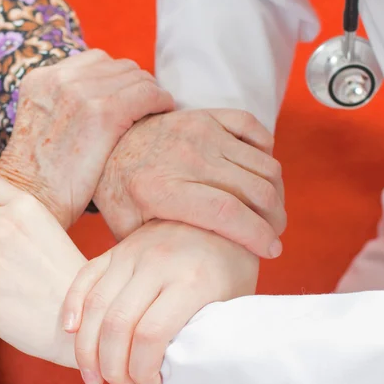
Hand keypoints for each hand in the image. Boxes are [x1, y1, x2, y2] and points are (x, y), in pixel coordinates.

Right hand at [0, 49, 173, 229]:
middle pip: (118, 65)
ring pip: (136, 77)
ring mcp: (80, 93)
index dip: (119, 78)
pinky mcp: (102, 113)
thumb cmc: (40, 177)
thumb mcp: (42, 126)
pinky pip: (146, 94)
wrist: (30, 200)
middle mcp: (60, 78)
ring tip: (158, 110)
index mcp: (42, 78)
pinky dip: (160, 100)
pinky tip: (164, 112)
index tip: (130, 96)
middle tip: (149, 104)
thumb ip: (65, 105)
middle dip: (137, 83)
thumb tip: (101, 101)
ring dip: (151, 91)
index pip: (96, 61)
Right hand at [61, 220, 258, 383]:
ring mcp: (133, 252)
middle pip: (117, 325)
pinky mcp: (118, 247)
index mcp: (192, 281)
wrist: (224, 215)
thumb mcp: (232, 302)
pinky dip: (72, 306)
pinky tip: (72, 332)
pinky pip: (85, 277)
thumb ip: (203, 333)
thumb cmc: (232, 266)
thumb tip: (173, 373)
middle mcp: (157, 263)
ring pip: (95, 306)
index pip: (151, 336)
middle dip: (114, 368)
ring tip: (94, 377)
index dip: (143, 371)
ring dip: (87, 349)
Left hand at [92, 109, 285, 257]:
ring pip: (262, 163)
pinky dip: (266, 151)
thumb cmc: (119, 191)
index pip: (227, 212)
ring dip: (275, 191)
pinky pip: (253, 127)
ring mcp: (199, 131)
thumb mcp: (126, 226)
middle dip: (275, 218)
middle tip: (272, 234)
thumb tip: (195, 268)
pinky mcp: (206, 116)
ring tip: (268, 211)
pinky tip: (257, 174)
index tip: (271, 250)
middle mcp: (186, 157)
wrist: (108, 142)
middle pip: (255, 189)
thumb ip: (159, 247)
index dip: (258, 234)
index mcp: (163, 189)